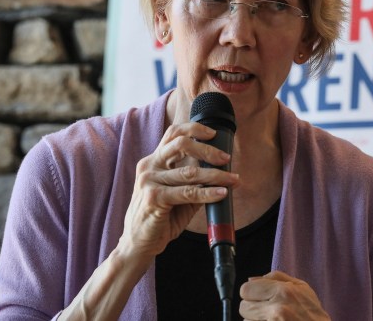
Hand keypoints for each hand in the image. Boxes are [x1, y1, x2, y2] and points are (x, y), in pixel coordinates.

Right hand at [117, 122, 237, 260]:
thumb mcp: (179, 195)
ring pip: (190, 172)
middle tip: (226, 159)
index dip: (194, 129)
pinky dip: (209, 193)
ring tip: (233, 179)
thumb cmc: (160, 217)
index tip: (214, 134)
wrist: (139, 243)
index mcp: (153, 161)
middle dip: (208, 150)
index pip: (173, 134)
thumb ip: (195, 181)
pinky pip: (188, 192)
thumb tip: (224, 172)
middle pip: (181, 144)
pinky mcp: (153, 197)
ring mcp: (149, 181)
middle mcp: (149, 166)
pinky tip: (222, 193)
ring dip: (216, 175)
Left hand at [240, 271, 329, 320]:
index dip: (251, 293)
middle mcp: (276, 309)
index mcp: (284, 291)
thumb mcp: (302, 288)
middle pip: (243, 306)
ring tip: (273, 319)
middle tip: (266, 311)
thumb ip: (276, 278)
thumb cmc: (313, 313)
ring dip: (256, 320)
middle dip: (252, 308)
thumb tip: (251, 279)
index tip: (258, 296)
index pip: (246, 289)